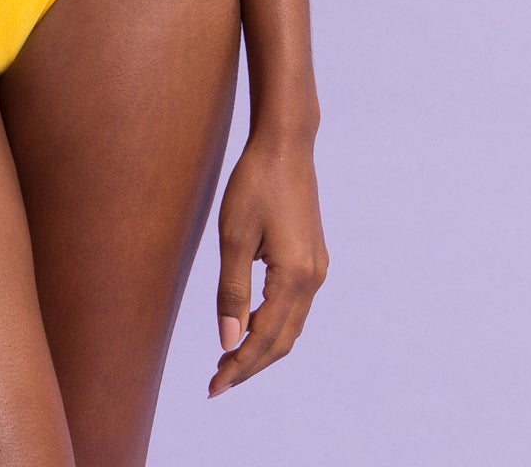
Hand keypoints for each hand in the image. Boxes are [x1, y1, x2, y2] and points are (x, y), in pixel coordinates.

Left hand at [208, 130, 327, 394]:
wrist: (286, 144)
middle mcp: (313, 278)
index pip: (264, 339)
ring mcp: (317, 268)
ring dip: (262, 348)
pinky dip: (273, 326)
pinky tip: (249, 326)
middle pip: (282, 341)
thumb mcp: (234, 235)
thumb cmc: (254, 183)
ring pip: (291, 327)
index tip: (213, 388)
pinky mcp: (313, 257)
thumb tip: (228, 342)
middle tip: (216, 383)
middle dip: (250, 365)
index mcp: (294, 276)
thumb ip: (232, 291)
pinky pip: (295, 308)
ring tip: (228, 361)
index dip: (239, 367)